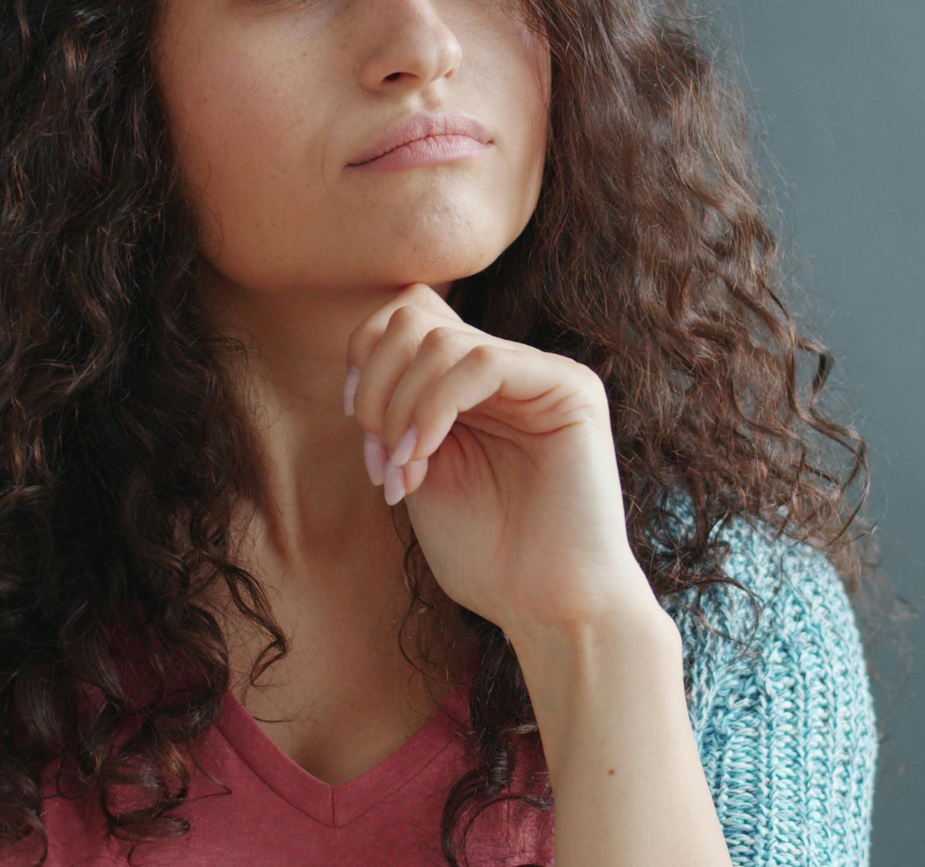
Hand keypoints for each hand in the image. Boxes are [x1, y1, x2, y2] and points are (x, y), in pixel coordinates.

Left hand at [344, 283, 659, 641]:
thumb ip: (395, 409)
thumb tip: (362, 359)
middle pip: (413, 316)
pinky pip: (483, 363)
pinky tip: (424, 456)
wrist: (546, 608)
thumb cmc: (484, 552)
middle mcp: (506, 365)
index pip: (406, 315)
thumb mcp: (416, 465)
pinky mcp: (569, 388)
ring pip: (440, 340)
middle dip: (376, 385)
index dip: (365, 359)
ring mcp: (539, 372)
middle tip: (380, 456)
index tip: (355, 424)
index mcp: (469, 381)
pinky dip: (434, 408)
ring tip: (403, 471)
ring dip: (400, 409)